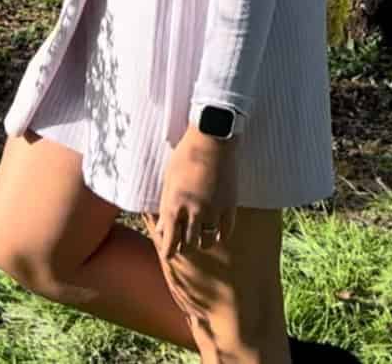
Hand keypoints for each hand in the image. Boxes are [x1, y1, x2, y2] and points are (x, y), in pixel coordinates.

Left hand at [153, 126, 237, 260]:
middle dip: (185, 246)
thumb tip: (161, 228)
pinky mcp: (230, 206)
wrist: (212, 138)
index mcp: (174, 205)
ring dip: (202, 242)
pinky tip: (218, 234)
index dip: (169, 250)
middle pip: (189, 244)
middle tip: (185, 244)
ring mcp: (213, 210)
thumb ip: (166, 205)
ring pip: (207, 241)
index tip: (170, 253)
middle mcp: (193, 212)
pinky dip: (221, 235)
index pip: (170, 241)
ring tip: (201, 239)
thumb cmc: (186, 154)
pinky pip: (226, 231)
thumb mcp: (169, 179)